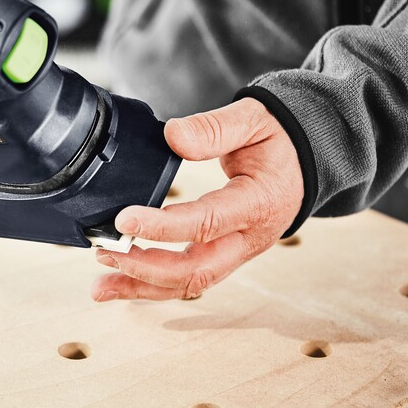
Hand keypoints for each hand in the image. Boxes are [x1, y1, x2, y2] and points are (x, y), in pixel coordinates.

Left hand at [91, 98, 303, 300]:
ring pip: (191, 283)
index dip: (163, 227)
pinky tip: (123, 284)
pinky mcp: (227, 256)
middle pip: (197, 270)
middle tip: (105, 253)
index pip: (207, 223)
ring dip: (144, 287)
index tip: (124, 219)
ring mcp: (240, 252)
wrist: (305, 159)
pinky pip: (191, 278)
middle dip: (146, 268)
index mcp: (259, 203)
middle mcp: (251, 238)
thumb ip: (215, 128)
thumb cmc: (279, 138)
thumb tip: (173, 136)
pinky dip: (154, 285)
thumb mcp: (253, 119)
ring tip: (102, 285)